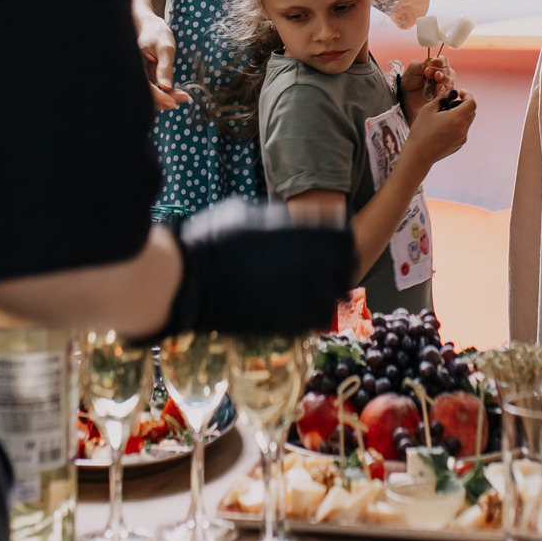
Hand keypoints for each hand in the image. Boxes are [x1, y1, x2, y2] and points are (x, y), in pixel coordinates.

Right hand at [134, 10, 188, 111]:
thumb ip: (165, 67)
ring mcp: (138, 78)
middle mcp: (133, 74)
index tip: (174, 102)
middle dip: (164, 102)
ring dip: (166, 101)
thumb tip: (166, 87)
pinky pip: (153, 93)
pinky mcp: (144, 80)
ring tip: (183, 96)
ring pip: (149, 98)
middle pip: (146, 97)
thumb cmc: (156, 32)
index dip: (159, 98)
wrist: (151, 27)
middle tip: (184, 98)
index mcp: (134, 65)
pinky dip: (165, 96)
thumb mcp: (165, 47)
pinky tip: (177, 94)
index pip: (145, 88)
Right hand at [161, 200, 354, 337]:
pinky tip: (293, 305)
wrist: (192, 281)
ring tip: (310, 287)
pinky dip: (309, 313)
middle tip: (327, 264)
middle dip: (340, 266)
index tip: (333, 238)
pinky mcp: (289, 327)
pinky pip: (314, 321)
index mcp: (309, 237)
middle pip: (348, 271)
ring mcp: (304, 300)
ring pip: (335, 300)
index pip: (348, 239)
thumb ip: (282, 221)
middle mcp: (316, 269)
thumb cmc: (215, 239)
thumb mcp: (252, 214)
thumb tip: (295, 223)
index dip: (341, 238)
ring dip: (327, 292)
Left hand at [400, 56, 454, 119]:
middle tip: (428, 72)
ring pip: (449, 81)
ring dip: (443, 78)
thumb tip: (432, 60)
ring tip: (436, 77)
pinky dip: (444, 89)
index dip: (439, 61)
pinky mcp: (443, 97)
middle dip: (439, 70)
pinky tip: (439, 87)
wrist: (406, 95)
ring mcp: (444, 86)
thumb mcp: (413, 68)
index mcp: (436, 66)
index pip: (443, 61)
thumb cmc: (410, 80)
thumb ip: (423, 64)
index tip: (430, 63)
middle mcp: (443, 75)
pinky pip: (448, 92)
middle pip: (448, 70)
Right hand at [405, 86, 475, 163]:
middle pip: (471, 112)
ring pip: (467, 122)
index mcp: (457, 118)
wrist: (419, 154)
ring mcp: (462, 138)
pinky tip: (442, 127)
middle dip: (464, 104)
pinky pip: (462, 131)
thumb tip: (450, 90)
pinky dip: (457, 125)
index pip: (472, 103)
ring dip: (461, 115)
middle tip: (451, 103)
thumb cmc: (421, 131)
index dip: (467, 95)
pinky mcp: (459, 145)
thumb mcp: (428, 109)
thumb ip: (441, 98)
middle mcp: (463, 129)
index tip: (459, 93)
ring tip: (444, 115)